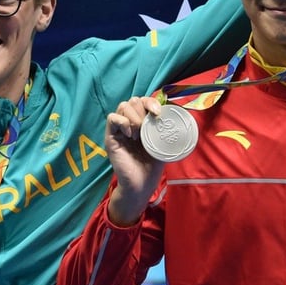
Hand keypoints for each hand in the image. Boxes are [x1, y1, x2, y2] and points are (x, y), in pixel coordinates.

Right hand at [105, 96, 166, 226]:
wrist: (141, 184)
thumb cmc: (152, 166)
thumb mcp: (161, 143)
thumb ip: (164, 128)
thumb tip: (175, 113)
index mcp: (142, 122)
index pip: (143, 101)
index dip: (150, 101)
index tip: (158, 112)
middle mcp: (129, 123)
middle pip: (133, 100)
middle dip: (142, 110)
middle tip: (147, 128)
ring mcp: (119, 130)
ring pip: (123, 106)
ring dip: (134, 117)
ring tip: (139, 134)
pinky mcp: (110, 137)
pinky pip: (112, 118)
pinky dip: (123, 122)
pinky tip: (130, 134)